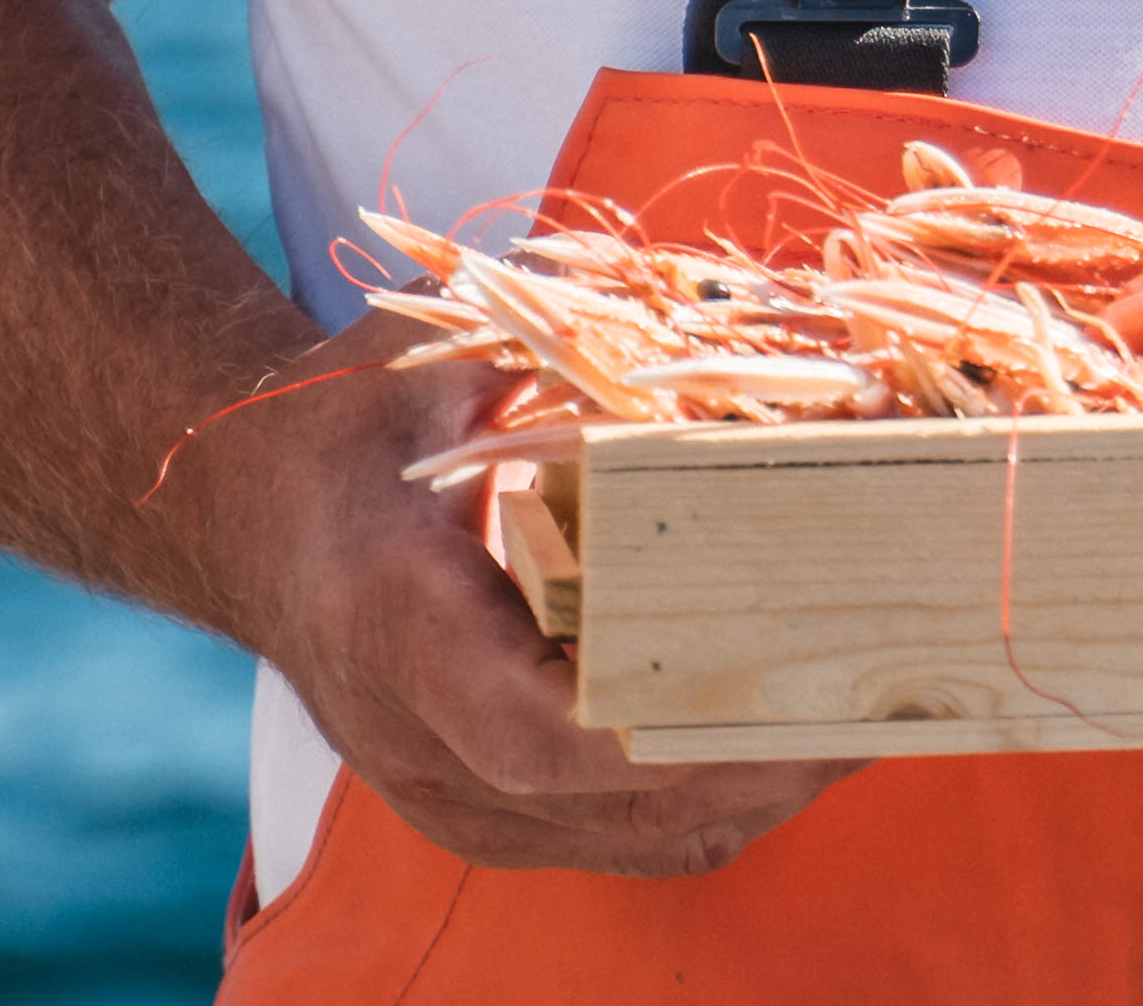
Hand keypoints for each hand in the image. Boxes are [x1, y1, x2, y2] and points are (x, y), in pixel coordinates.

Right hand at [182, 351, 855, 879]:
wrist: (247, 515)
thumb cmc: (351, 426)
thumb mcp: (434, 360)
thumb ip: (559, 345)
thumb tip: (719, 304)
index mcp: (397, 623)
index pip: (533, 733)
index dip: (664, 727)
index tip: (784, 680)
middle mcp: (415, 740)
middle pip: (612, 802)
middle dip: (763, 756)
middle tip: (895, 689)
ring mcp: (445, 793)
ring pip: (630, 838)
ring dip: (761, 786)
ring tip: (885, 713)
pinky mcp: (481, 808)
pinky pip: (617, 838)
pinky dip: (717, 800)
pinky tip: (803, 739)